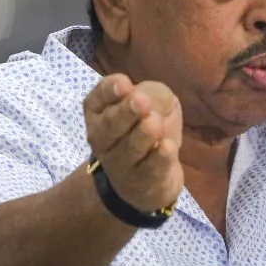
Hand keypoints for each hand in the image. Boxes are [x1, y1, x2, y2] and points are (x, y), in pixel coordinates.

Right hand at [83, 74, 183, 212]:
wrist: (149, 180)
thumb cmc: (146, 128)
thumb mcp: (154, 100)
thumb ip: (152, 94)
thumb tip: (150, 99)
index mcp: (99, 113)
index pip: (98, 98)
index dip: (110, 91)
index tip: (124, 84)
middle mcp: (103, 139)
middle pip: (109, 125)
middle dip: (125, 112)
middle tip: (141, 101)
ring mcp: (120, 164)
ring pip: (129, 149)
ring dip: (142, 135)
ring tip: (154, 122)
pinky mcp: (143, 182)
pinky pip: (150, 170)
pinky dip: (159, 158)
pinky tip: (167, 146)